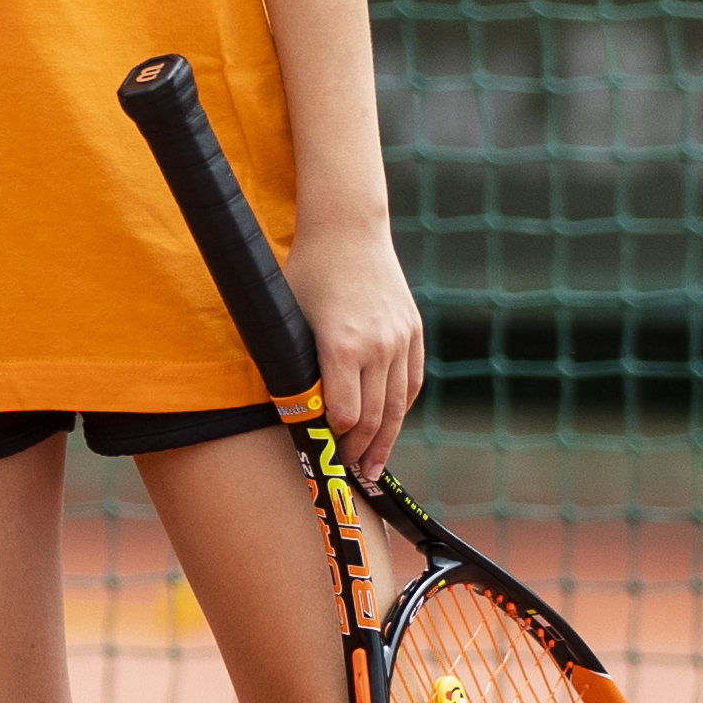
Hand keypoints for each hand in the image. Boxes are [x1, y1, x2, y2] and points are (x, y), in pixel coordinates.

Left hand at [291, 210, 427, 484]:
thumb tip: (292, 408)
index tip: (323, 453)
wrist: (348, 229)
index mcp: (341, 346)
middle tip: (349, 472)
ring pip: (397, 406)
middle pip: (372, 418)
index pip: (343, 414)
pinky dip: (400, 409)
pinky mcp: (413, 332)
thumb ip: (295, 364)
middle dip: (359, 450)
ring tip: (374, 468)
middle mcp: (377, 347)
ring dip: (385, 441)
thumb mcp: (289, 317)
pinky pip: (411, 383)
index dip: (333, 440)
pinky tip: (390, 427)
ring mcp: (400, 339)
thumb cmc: (307, 271)